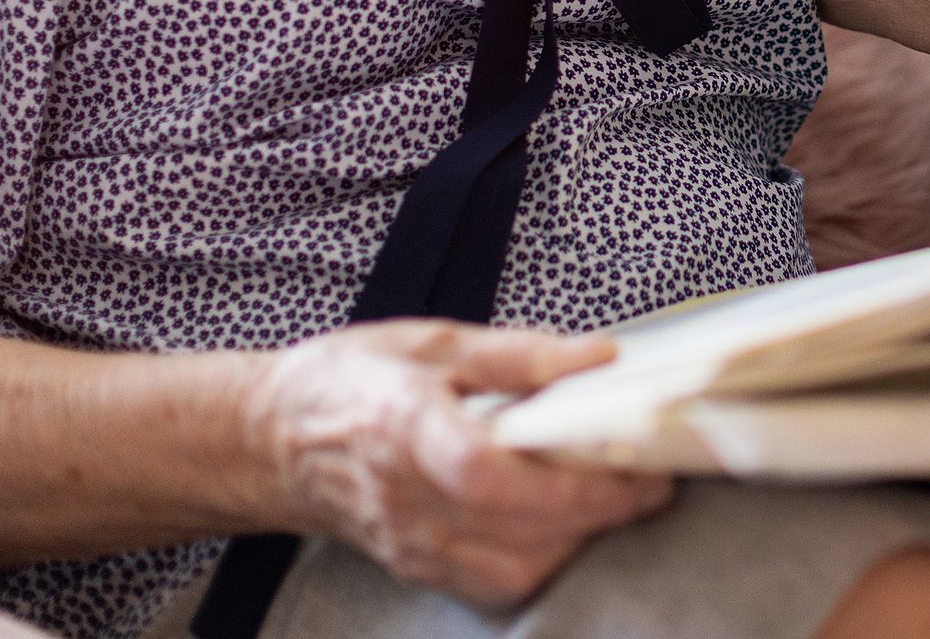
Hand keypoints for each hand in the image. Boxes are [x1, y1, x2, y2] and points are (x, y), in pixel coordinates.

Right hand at [243, 320, 677, 609]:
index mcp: (405, 426)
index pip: (485, 471)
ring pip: (513, 570)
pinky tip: (573, 528)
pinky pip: (496, 586)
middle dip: (601, 511)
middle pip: (517, 527)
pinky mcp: (419, 568)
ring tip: (623, 500)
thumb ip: (519, 354)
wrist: (274, 442)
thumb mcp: (433, 342)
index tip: (628, 462)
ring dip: (580, 543)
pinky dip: (547, 564)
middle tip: (655, 478)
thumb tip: (601, 357)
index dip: (564, 478)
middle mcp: (407, 497)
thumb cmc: (354, 381)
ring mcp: (411, 543)